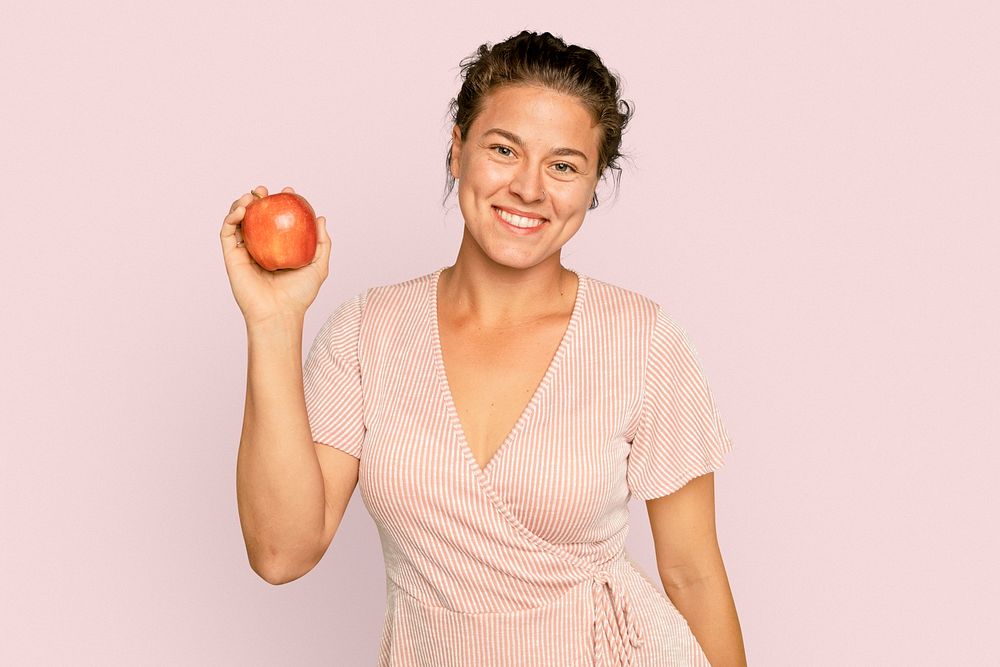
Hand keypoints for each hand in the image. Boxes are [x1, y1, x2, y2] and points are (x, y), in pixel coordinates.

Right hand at [220, 185, 330, 325]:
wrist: (280, 313)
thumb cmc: (299, 295)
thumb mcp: (318, 265)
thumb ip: (322, 242)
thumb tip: (321, 218)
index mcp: (277, 249)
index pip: (275, 220)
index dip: (279, 203)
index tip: (288, 192)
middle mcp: (259, 248)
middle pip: (254, 217)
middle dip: (257, 198)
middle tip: (264, 191)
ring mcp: (244, 252)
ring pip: (237, 221)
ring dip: (241, 203)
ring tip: (252, 196)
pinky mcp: (231, 257)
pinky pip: (227, 232)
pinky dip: (231, 217)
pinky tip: (243, 209)